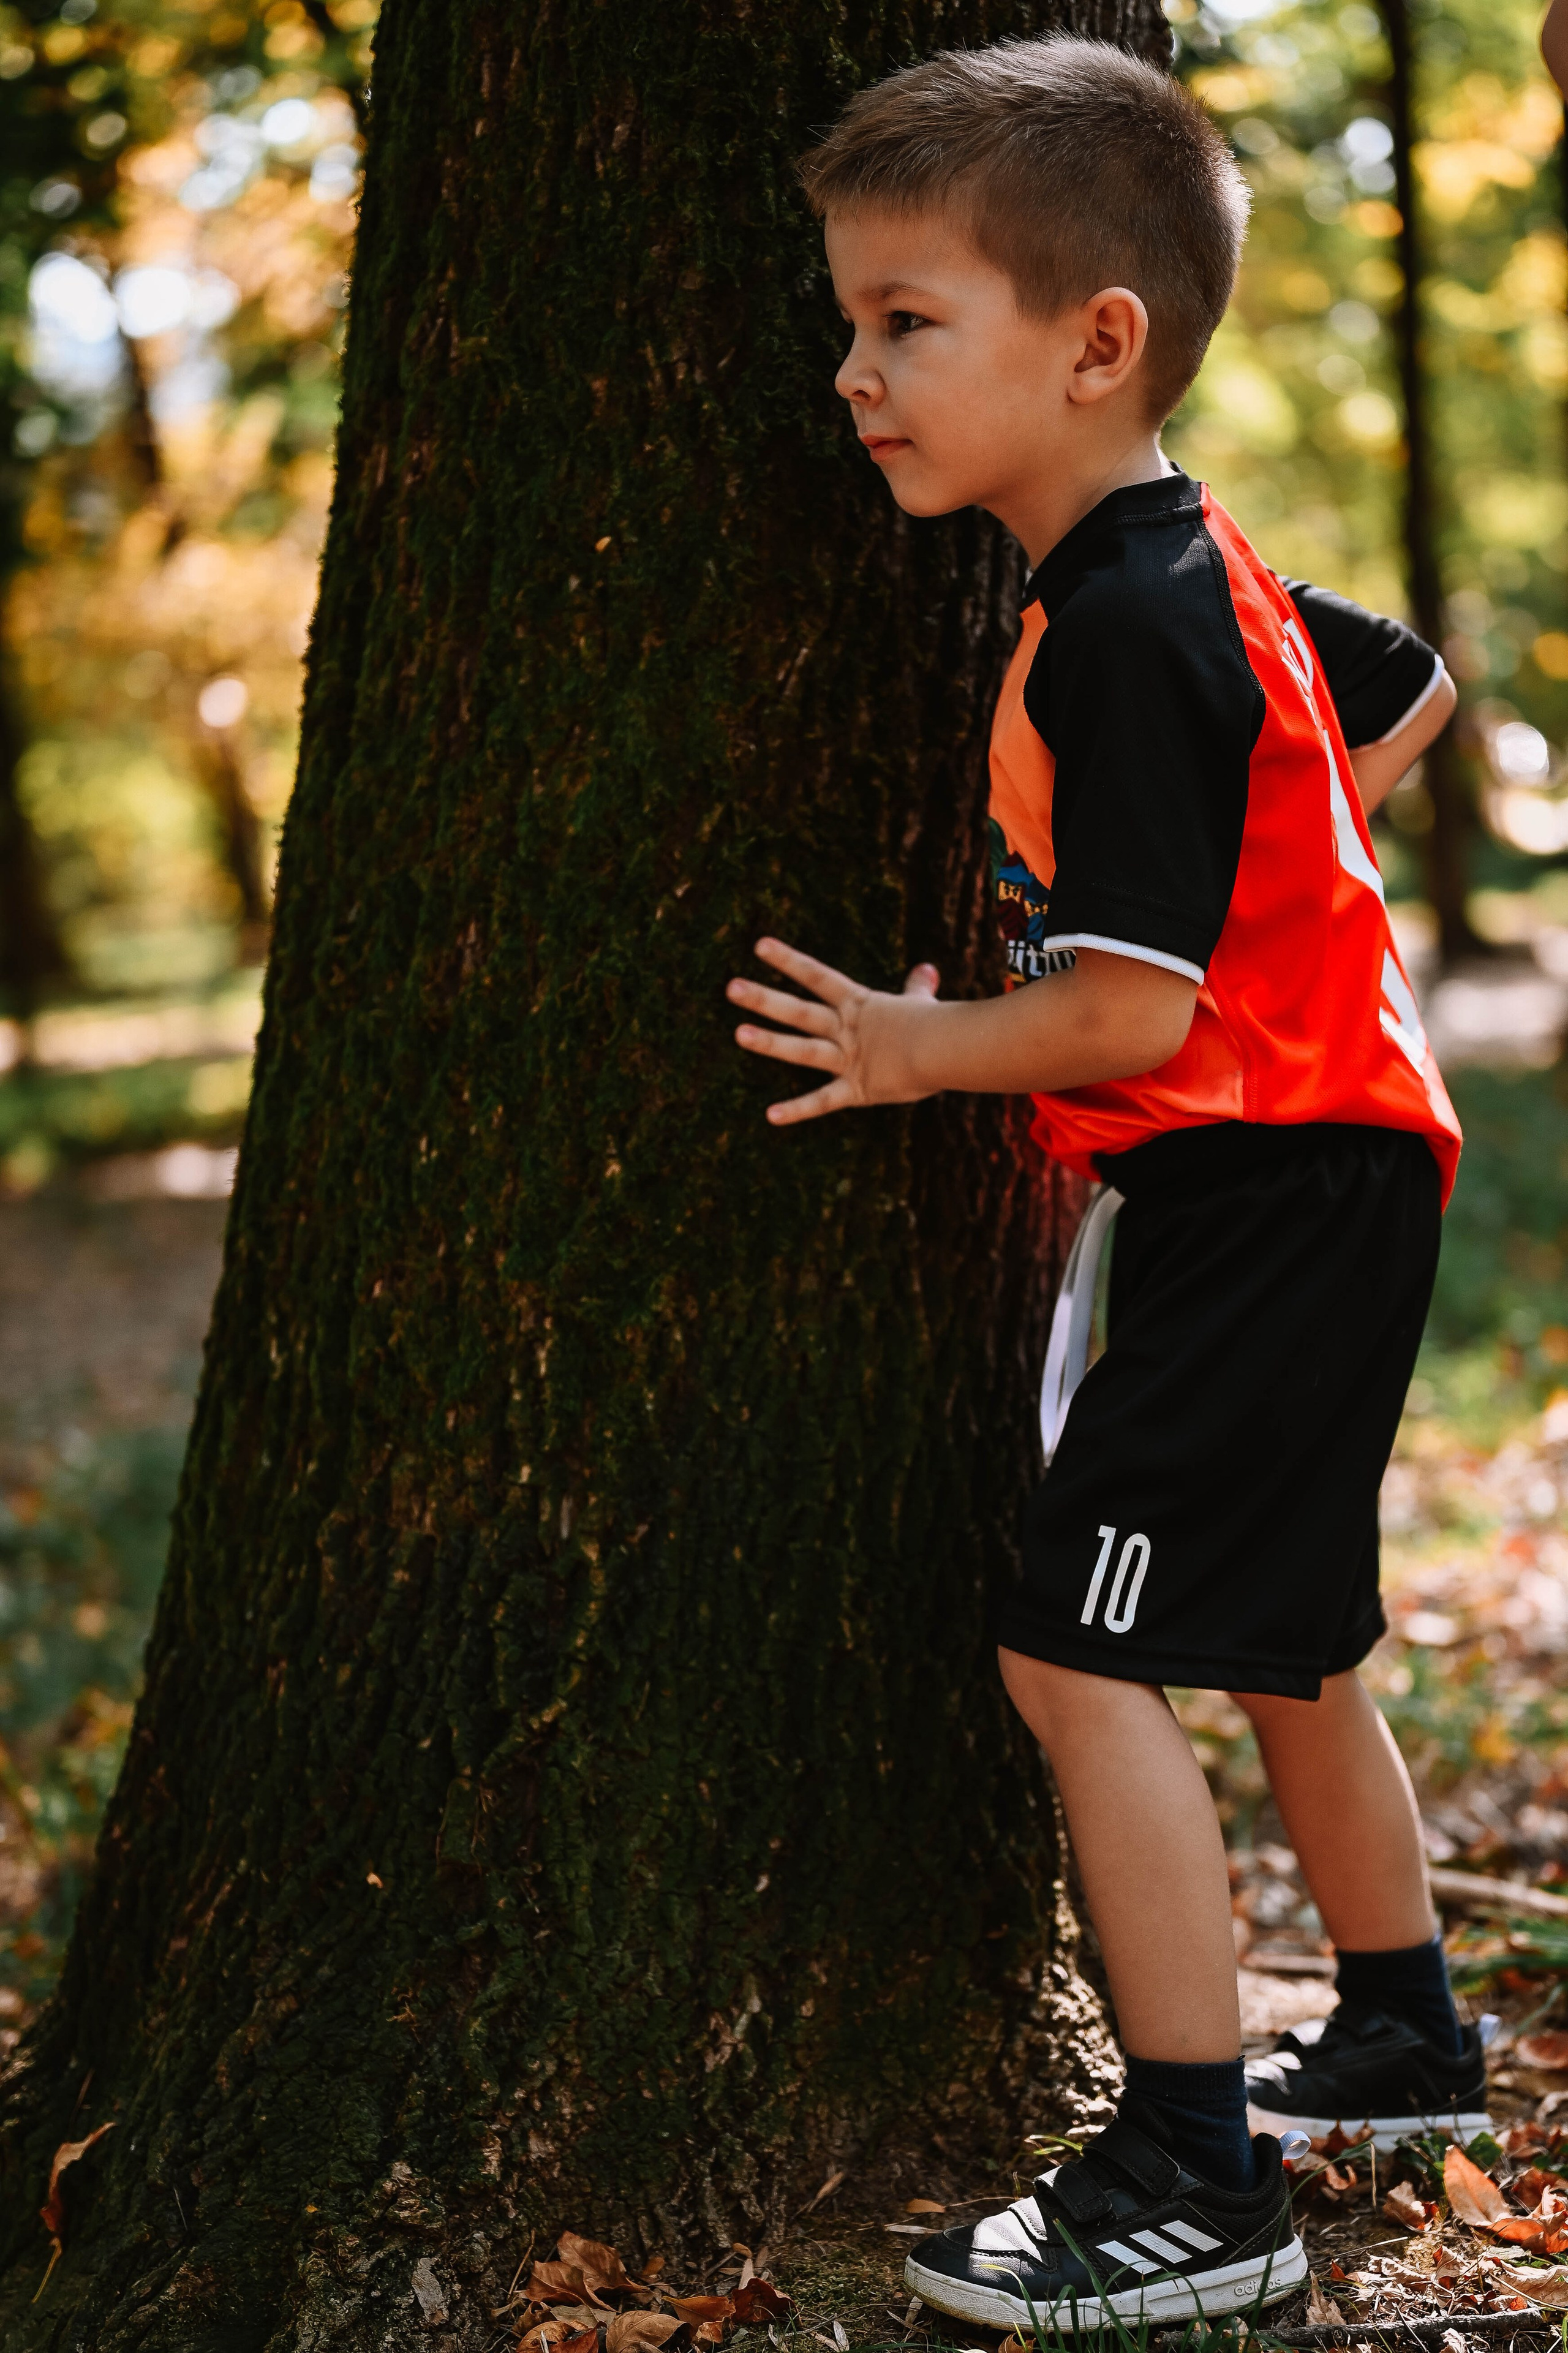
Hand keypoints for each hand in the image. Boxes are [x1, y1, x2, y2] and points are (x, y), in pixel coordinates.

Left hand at [727, 937, 942, 1124]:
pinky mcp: (858, 1089)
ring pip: (803, 1050)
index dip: (789, 960)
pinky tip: (770, 1116)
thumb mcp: (922, 1003)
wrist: (950, 1049)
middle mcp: (847, 1029)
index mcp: (859, 1006)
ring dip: (770, 1043)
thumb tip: (928, 969)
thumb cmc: (939, 1025)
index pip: (818, 976)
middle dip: (764, 999)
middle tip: (731, 988)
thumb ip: (917, 988)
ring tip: (737, 1034)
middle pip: (800, 1011)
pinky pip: (823, 1102)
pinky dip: (798, 1110)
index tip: (759, 946)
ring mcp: (849, 1058)